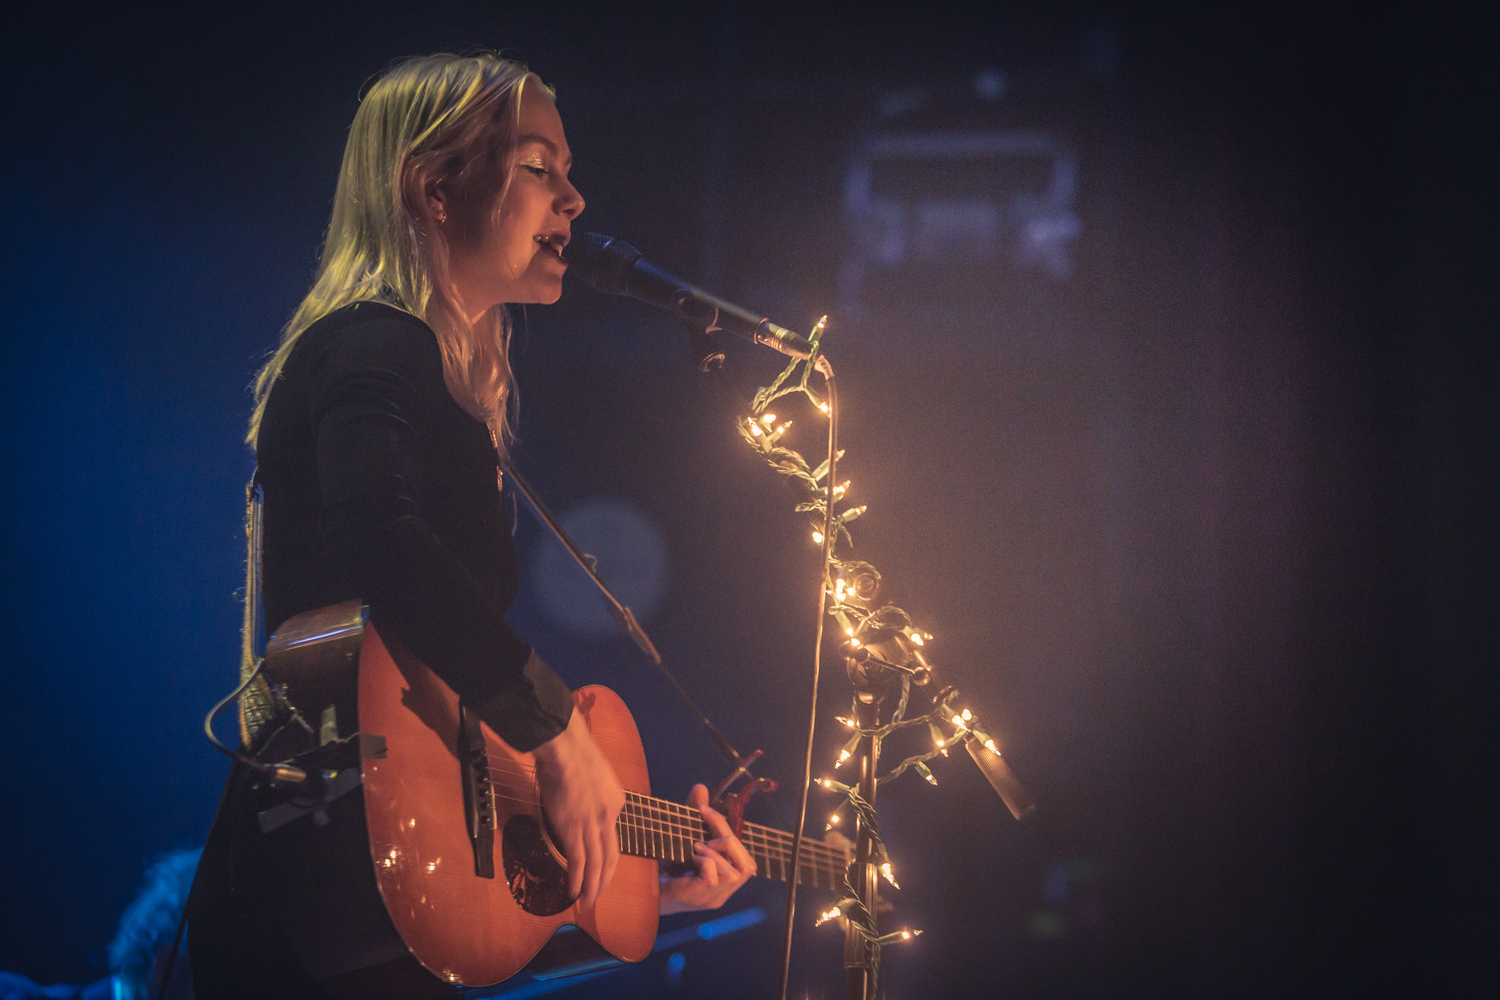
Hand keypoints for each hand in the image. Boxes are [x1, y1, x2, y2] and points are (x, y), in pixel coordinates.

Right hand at [531, 707, 625, 909]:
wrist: (565, 746)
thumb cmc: (574, 751)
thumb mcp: (596, 773)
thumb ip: (594, 792)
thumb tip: (583, 799)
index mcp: (616, 801)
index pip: (613, 835)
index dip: (606, 855)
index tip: (599, 867)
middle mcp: (608, 816)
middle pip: (611, 857)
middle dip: (605, 881)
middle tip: (598, 899)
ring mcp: (591, 823)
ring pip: (596, 864)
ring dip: (593, 887)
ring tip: (588, 904)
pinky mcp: (572, 828)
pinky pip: (578, 861)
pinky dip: (578, 879)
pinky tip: (574, 892)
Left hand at [658, 784, 756, 913]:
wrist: (638, 891)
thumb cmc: (661, 868)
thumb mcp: (683, 840)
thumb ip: (694, 818)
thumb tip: (701, 788)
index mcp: (723, 883)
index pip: (747, 861)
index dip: (730, 831)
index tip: (704, 811)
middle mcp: (721, 894)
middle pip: (747, 867)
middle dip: (728, 841)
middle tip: (705, 836)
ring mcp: (709, 899)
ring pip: (734, 873)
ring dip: (716, 853)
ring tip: (697, 848)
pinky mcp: (694, 897)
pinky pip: (712, 878)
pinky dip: (705, 862)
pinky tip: (692, 859)